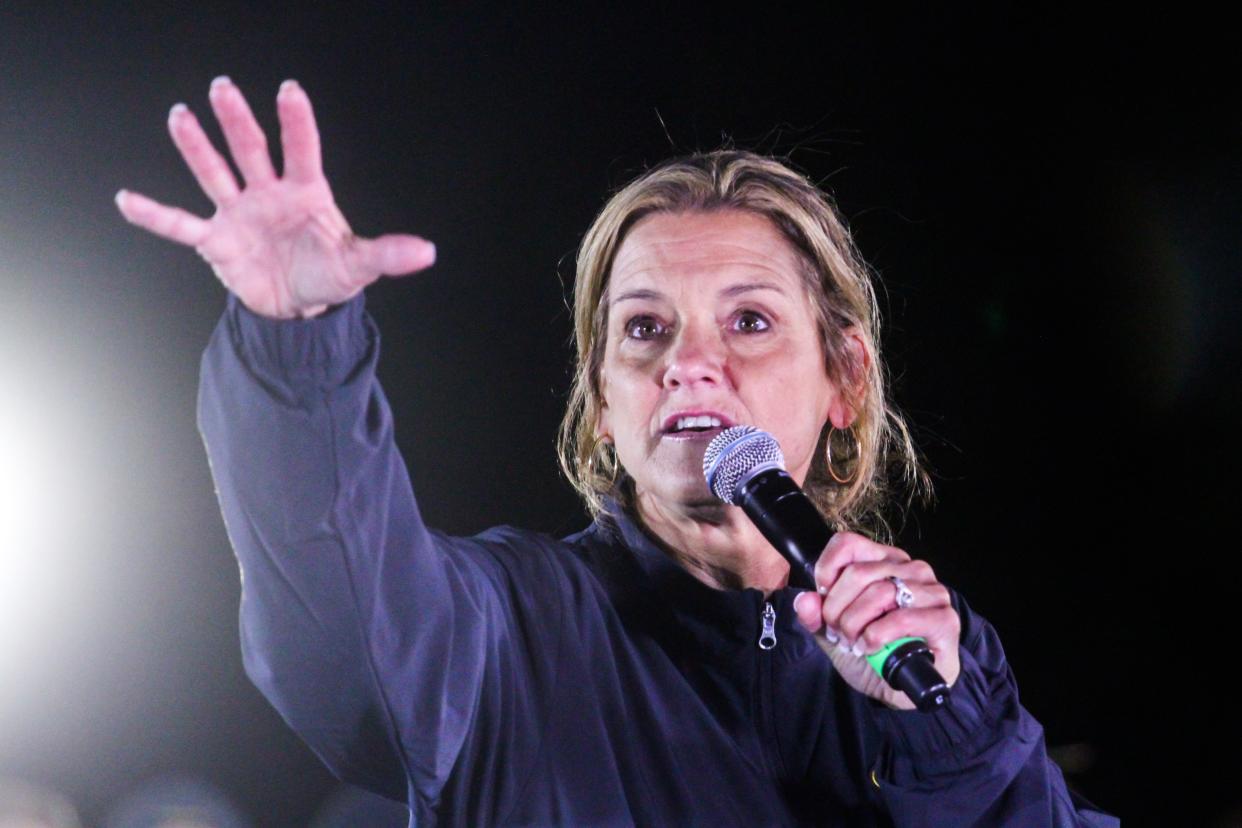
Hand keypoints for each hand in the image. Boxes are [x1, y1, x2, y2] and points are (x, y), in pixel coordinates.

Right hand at [115, 77, 435, 319]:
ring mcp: (239, 213)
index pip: (301, 150)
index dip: (296, 122)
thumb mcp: (360, 265)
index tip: (289, 91)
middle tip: (222, 88)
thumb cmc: (329, 274)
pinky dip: (155, 215)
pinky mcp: (217, 240)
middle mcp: (268, 194)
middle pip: (251, 150)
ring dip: (197, 147)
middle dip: (238, 120)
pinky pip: (181, 225)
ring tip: (180, 116)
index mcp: (305, 193)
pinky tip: (127, 199)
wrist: (298, 306)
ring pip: (215, 173)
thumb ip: (388, 254)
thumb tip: (427, 251)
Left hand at [792, 532, 960, 709]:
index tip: (823, 600)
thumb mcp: (834, 633)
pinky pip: (902, 618)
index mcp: (884, 560)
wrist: (901, 688)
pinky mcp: (945, 619)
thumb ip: (816, 616)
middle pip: (859, 572)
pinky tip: (871, 648)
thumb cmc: (872, 652)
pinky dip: (877, 636)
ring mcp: (932, 591)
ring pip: (880, 592)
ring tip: (855, 643)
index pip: (848, 543)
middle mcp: (911, 568)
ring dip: (857, 625)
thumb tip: (805, 601)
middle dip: (837, 609)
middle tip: (838, 633)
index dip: (826, 571)